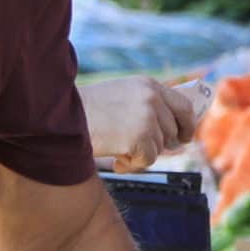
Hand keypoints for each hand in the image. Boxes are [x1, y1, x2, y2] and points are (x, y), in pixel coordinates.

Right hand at [81, 76, 202, 171]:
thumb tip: (177, 136)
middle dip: (157, 145)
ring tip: (117, 148)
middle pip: (172, 132)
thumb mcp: (123, 96)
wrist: (62, 116)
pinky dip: (133, 165)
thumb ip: (148, 108)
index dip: (187, 125)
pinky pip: (148, 160)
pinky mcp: (141, 137)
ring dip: (140, 154)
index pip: (183, 106)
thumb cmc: (88, 110)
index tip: (185, 138)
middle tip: (135, 148)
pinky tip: (116, 159)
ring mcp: (148, 117)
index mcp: (149, 85)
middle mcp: (153, 99)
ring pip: (159, 148)